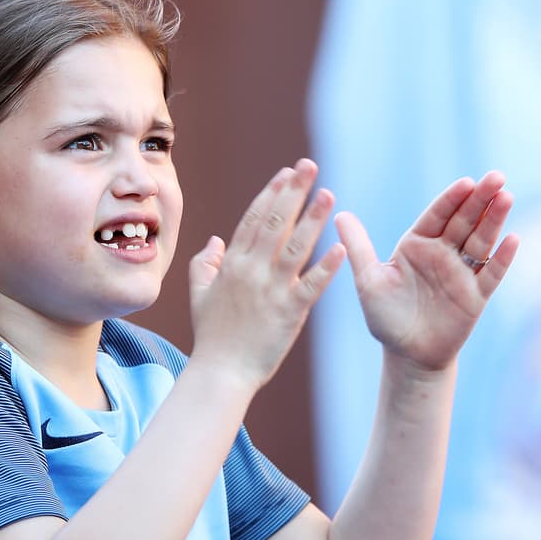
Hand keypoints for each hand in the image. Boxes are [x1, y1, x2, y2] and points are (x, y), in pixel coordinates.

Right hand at [188, 159, 345, 388]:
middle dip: (293, 191)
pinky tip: (342, 247)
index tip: (285, 173)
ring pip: (295, 246)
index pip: (253, 219)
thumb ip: (204, 263)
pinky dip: (327, 266)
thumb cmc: (211, 337)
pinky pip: (311, 285)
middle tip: (309, 166)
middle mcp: (251, 271)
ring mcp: (271, 291)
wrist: (220, 373)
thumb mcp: (199, 295)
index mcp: (231, 264)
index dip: (270, 194)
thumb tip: (216, 240)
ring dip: (313, 218)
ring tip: (328, 193)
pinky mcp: (289, 312)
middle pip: (275, 222)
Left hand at [335, 171, 518, 370]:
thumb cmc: (386, 317)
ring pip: (481, 240)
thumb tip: (338, 214)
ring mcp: (462, 272)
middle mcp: (443, 253)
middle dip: (481, 199)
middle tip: (497, 177)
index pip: (438, 214)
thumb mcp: (368, 281)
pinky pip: (491, 273)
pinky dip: (502, 257)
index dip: (453, 198)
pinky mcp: (476, 295)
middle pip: (465, 220)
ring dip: (495, 220)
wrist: (407, 355)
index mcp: (417, 244)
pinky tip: (512, 239)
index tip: (467, 182)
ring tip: (507, 197)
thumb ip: (358, 248)